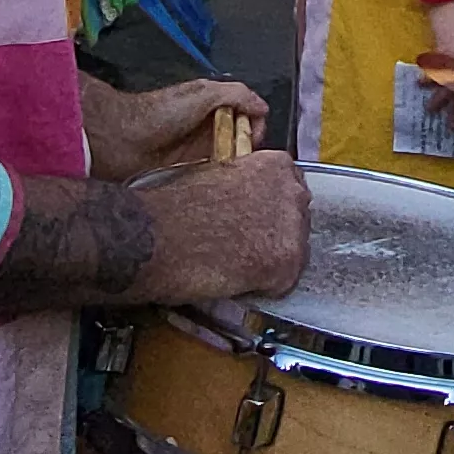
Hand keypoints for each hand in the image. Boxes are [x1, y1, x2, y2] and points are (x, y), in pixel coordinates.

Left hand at [79, 74, 270, 181]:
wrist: (122, 139)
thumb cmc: (159, 113)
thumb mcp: (202, 93)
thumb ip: (236, 94)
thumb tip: (263, 107)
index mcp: (214, 104)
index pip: (249, 114)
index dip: (256, 125)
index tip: (252, 137)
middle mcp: (209, 126)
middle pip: (243, 138)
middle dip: (249, 148)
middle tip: (241, 159)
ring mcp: (199, 149)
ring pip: (231, 158)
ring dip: (236, 167)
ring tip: (232, 174)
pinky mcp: (189, 170)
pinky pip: (214, 175)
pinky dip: (220, 179)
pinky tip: (220, 184)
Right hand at [135, 149, 311, 300]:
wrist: (155, 234)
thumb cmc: (173, 207)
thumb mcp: (217, 177)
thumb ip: (245, 188)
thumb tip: (249, 208)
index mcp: (275, 165)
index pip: (291, 190)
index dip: (271, 211)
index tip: (255, 221)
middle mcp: (293, 193)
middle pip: (297, 223)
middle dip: (275, 236)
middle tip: (242, 246)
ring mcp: (293, 229)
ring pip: (293, 254)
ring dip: (269, 262)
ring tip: (233, 264)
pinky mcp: (286, 265)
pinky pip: (282, 283)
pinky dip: (262, 288)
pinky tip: (234, 279)